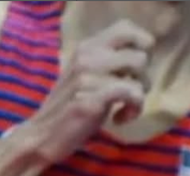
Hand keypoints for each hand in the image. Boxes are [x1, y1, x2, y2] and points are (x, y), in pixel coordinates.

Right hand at [20, 20, 152, 165]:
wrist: (45, 132)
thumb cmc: (74, 106)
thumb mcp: (92, 77)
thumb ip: (111, 64)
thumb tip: (143, 60)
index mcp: (88, 47)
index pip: (127, 29)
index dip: (142, 49)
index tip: (136, 72)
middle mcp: (87, 55)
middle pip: (140, 56)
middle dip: (144, 80)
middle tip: (130, 96)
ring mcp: (88, 75)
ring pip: (138, 77)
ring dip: (139, 98)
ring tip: (125, 109)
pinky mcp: (91, 97)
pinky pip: (131, 94)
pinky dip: (133, 110)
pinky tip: (119, 119)